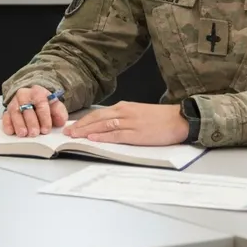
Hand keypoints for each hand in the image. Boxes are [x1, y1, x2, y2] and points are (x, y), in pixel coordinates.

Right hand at [2, 85, 67, 136]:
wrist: (32, 98)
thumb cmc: (43, 103)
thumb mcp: (55, 105)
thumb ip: (59, 112)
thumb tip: (61, 121)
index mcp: (37, 92)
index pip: (41, 103)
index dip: (44, 117)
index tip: (46, 129)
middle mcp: (24, 95)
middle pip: (26, 108)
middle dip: (31, 122)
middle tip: (34, 133)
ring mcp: (14, 103)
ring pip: (15, 112)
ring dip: (19, 124)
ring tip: (23, 133)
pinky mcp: (7, 111)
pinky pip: (6, 116)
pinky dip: (7, 124)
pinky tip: (11, 131)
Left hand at [64, 101, 188, 145]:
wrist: (179, 119)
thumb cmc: (160, 118)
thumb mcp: (138, 112)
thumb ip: (122, 117)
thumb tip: (106, 125)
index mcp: (123, 106)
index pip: (98, 113)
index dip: (83, 120)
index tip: (72, 126)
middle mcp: (124, 112)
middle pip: (97, 119)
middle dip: (80, 126)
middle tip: (67, 133)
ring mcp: (130, 123)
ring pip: (103, 126)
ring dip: (87, 132)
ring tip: (75, 137)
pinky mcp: (137, 133)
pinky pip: (116, 135)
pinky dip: (103, 137)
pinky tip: (93, 139)